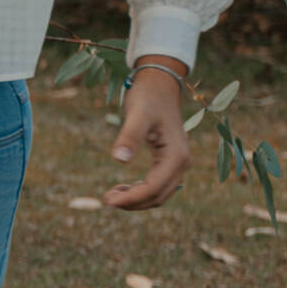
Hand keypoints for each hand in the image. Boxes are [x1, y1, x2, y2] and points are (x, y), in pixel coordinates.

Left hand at [103, 65, 190, 210]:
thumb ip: (129, 136)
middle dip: (132, 203)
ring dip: (136, 200)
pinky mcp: (170, 160)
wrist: (159, 85)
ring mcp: (177, 163)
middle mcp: (181, 162)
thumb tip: (119, 160)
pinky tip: (123, 188)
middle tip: (105, 199)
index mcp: (176, 155)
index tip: (107, 201)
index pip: (153, 188)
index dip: (131, 199)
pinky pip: (157, 185)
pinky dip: (140, 191)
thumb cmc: (148, 97)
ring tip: (111, 195)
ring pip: (158, 194)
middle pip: (157, 196)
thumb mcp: (137, 115)